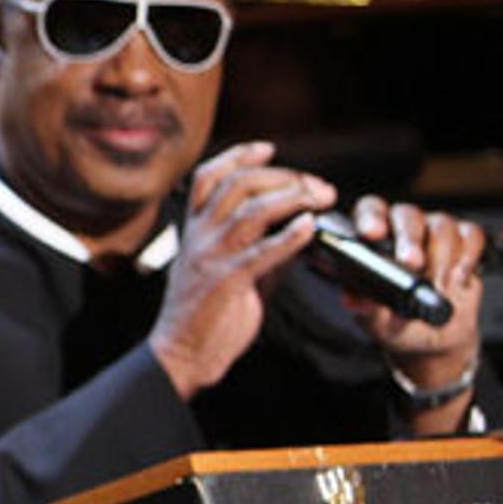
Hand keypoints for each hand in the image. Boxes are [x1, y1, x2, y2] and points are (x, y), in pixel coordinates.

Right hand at [150, 141, 332, 398]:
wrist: (182, 354)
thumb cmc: (205, 316)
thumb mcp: (228, 270)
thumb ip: (258, 247)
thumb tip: (298, 230)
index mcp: (194, 231)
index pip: (208, 177)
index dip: (238, 157)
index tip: (268, 149)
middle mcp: (199, 237)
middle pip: (237, 185)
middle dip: (282, 177)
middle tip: (316, 186)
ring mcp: (211, 257)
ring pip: (251, 210)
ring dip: (292, 197)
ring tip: (320, 199)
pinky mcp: (227, 281)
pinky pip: (263, 250)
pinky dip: (291, 235)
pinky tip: (310, 227)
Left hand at [340, 194, 487, 390]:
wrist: (435, 337)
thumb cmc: (399, 322)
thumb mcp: (378, 322)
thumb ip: (367, 310)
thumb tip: (357, 302)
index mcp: (373, 240)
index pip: (369, 211)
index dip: (371, 217)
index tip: (372, 233)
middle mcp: (403, 228)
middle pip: (407, 216)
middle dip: (410, 240)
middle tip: (412, 263)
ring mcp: (435, 231)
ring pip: (441, 226)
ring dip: (441, 259)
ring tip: (438, 287)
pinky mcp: (465, 240)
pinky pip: (471, 236)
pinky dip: (467, 258)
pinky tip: (458, 280)